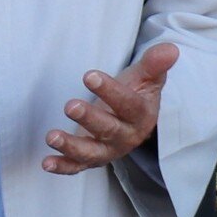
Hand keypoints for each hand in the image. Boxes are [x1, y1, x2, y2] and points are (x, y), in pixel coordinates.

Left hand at [44, 42, 179, 173]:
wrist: (130, 119)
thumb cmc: (135, 94)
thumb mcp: (145, 77)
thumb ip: (154, 64)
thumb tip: (171, 49)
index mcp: (141, 115)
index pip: (128, 104)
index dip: (110, 91)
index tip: (89, 75)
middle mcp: (125, 137)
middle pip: (108, 130)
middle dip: (90, 119)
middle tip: (70, 106)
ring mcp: (106, 150)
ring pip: (90, 152)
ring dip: (71, 146)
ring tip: (52, 136)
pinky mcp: (89, 159)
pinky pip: (76, 167)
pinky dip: (62, 166)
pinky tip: (46, 162)